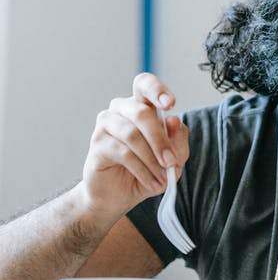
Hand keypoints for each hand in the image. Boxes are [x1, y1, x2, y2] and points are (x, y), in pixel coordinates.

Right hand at [80, 73, 189, 220]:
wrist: (119, 195)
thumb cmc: (148, 171)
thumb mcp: (174, 159)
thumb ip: (179, 141)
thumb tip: (175, 120)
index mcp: (142, 106)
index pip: (144, 84)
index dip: (156, 90)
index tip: (169, 104)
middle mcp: (121, 110)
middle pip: (142, 113)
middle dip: (161, 140)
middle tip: (171, 162)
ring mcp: (106, 125)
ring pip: (132, 134)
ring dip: (152, 159)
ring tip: (162, 178)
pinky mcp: (97, 144)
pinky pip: (123, 153)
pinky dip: (143, 170)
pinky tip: (152, 183)